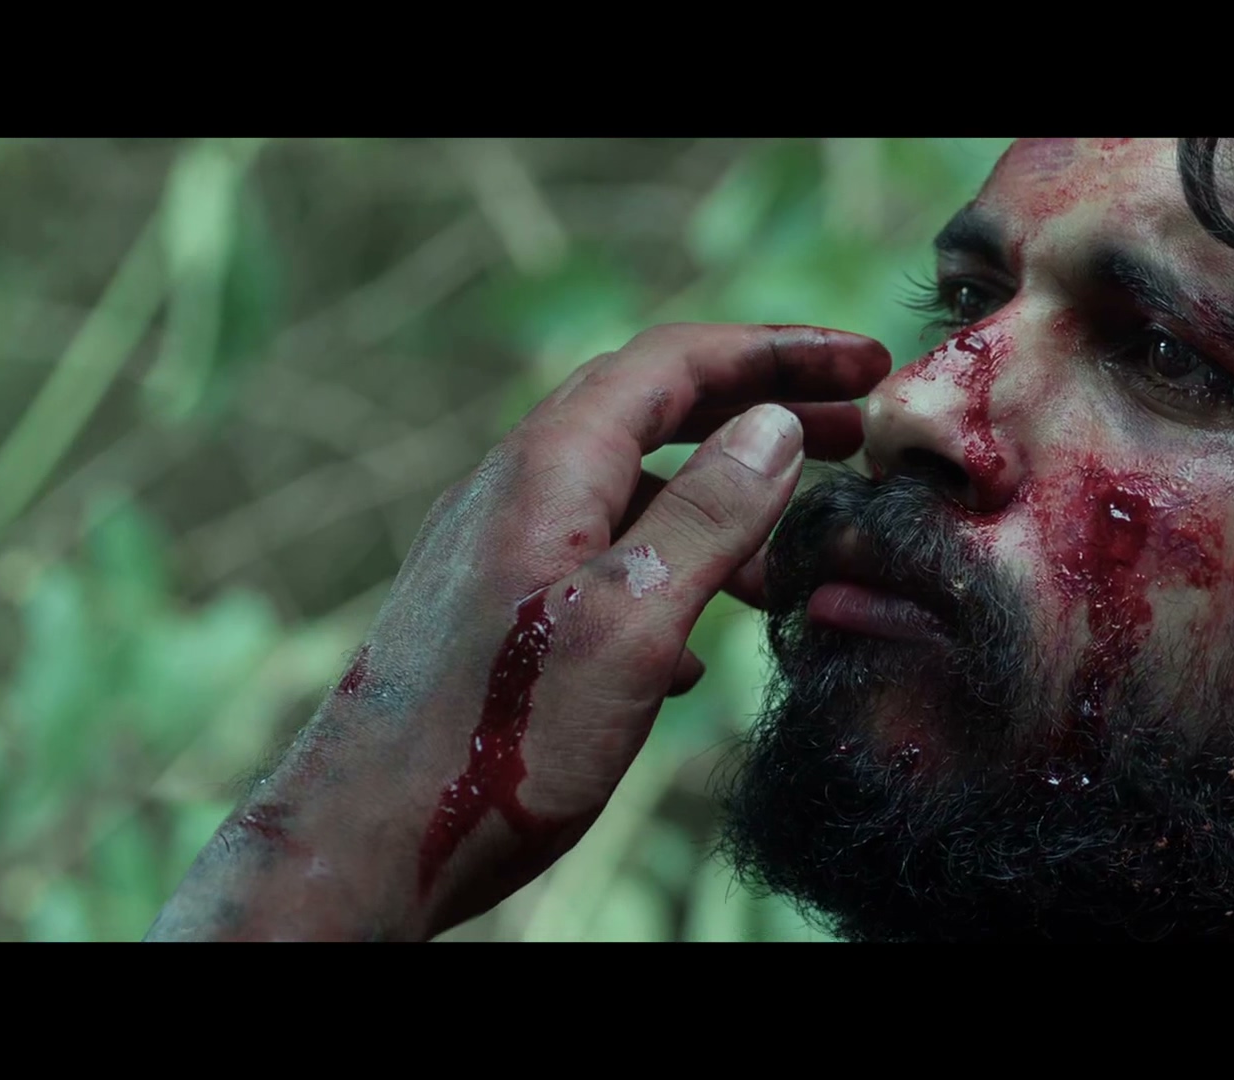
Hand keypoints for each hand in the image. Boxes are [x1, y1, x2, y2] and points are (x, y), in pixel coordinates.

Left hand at [146, 324, 891, 940]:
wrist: (366, 846)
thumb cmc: (495, 745)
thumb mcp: (629, 623)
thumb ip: (706, 518)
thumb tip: (770, 427)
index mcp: (548, 470)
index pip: (675, 363)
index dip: (778, 352)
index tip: (866, 366)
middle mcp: (518, 491)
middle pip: (656, 411)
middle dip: (760, 410)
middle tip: (854, 428)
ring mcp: (504, 552)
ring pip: (633, 493)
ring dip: (725, 504)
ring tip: (800, 552)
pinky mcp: (499, 614)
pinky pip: (604, 561)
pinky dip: (675, 571)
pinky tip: (706, 645)